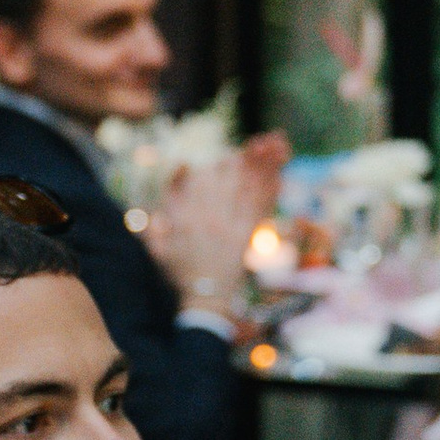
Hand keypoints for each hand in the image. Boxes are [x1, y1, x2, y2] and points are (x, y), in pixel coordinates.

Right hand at [146, 132, 287, 308]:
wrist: (204, 299)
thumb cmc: (180, 270)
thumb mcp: (158, 243)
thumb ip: (162, 209)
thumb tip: (180, 168)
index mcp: (189, 217)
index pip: (208, 181)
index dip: (226, 165)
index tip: (237, 151)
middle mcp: (211, 218)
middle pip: (233, 180)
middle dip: (251, 158)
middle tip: (265, 140)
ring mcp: (232, 227)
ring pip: (250, 189)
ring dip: (265, 166)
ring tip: (278, 145)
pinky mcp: (248, 236)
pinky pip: (262, 207)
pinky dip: (272, 189)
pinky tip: (281, 173)